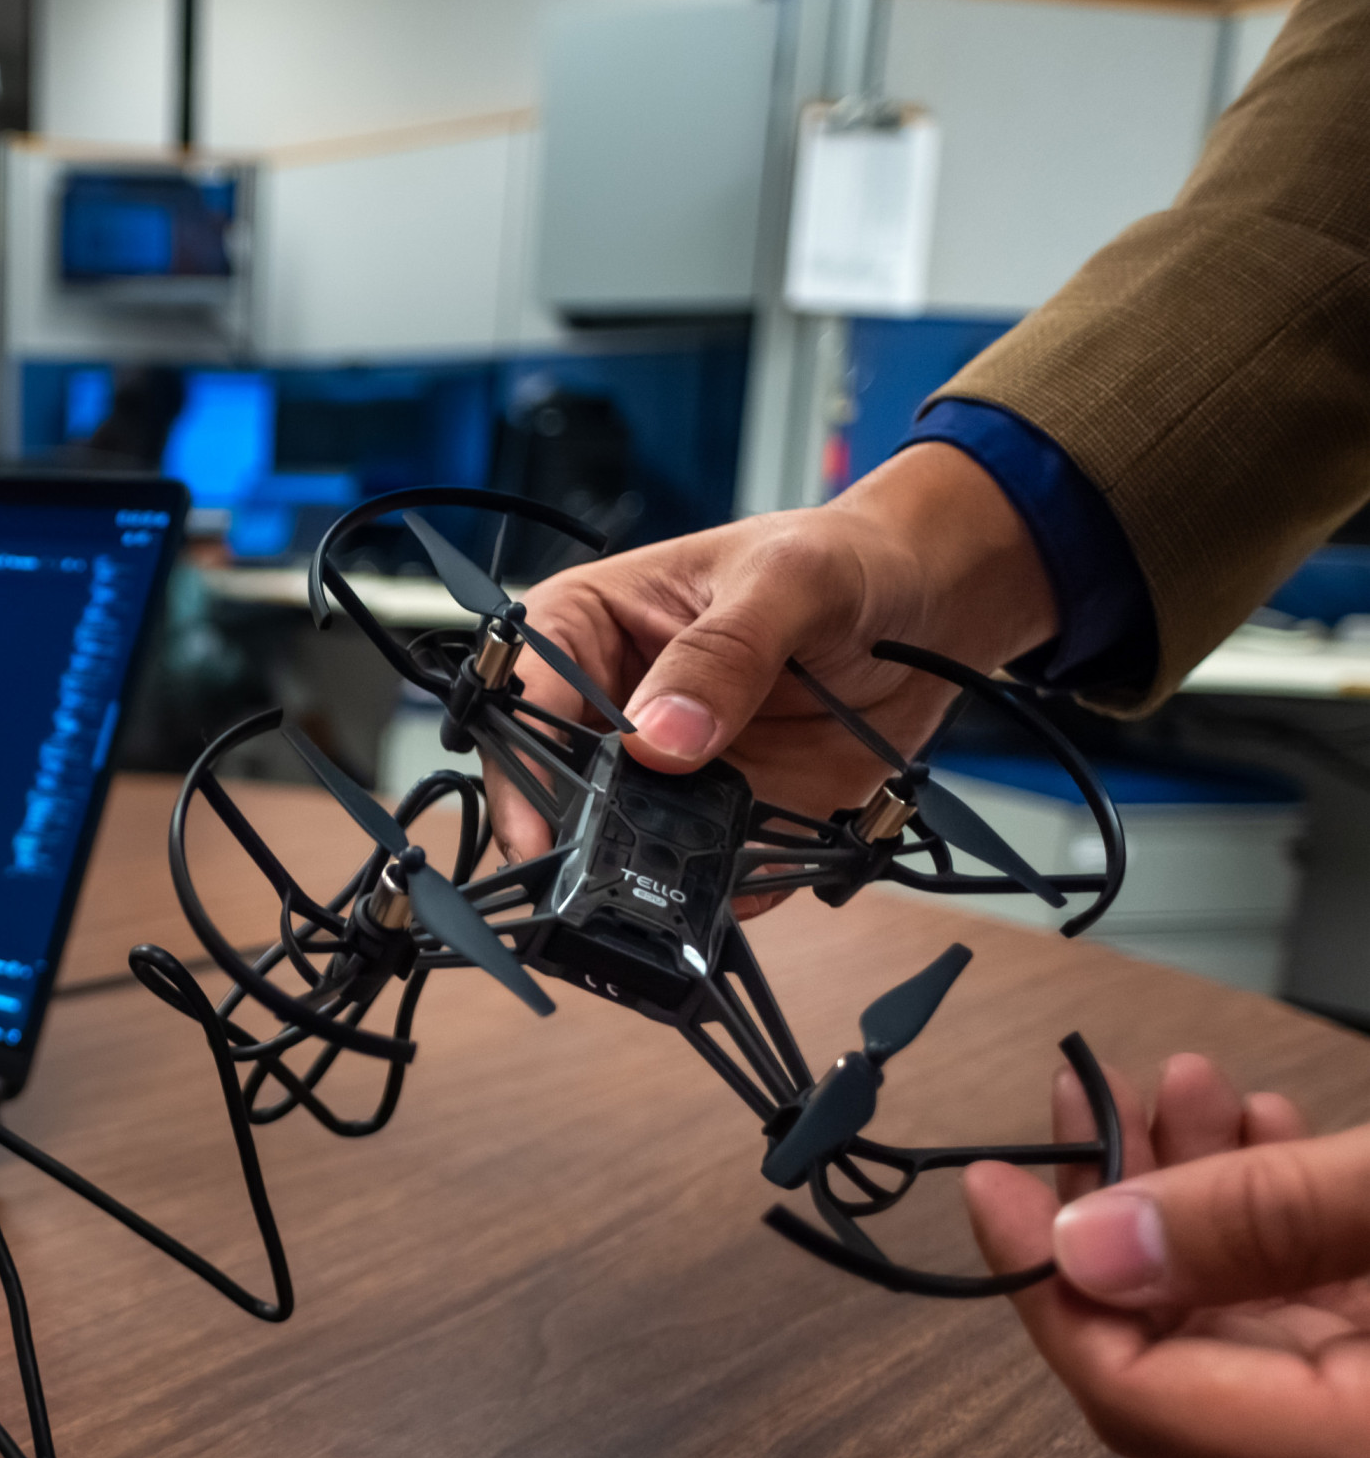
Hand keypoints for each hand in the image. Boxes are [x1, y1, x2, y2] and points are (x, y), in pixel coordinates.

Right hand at [487, 443, 1060, 864]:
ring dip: (642, 878)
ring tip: (673, 897)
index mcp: (588, 629)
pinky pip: (699, 877)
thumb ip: (725, 653)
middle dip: (573, 841)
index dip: (525, 768)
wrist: (934, 604)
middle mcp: (609, 709)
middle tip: (599, 882)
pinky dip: (718, 897)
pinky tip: (739, 893)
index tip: (543, 829)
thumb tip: (661, 738)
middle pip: (552, 792)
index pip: (524, 703)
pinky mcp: (716, 819)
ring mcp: (661, 774)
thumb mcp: (788, 583)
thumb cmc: (846, 560)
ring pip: (615, 847)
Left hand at [963, 1053, 1369, 1457]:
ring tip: (1183, 1083)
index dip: (1048, 1291)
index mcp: (1367, 1453)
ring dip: (1199, 1192)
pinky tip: (1262, 1125)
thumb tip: (1087, 1246)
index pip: (1145, 1404)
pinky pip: (1320, 1304)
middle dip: (1122, 1211)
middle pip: (1184, 1353)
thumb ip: (1267, 1225)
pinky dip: (1274, 1216)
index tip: (991, 1184)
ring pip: (1251, 1315)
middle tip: (1086, 1095)